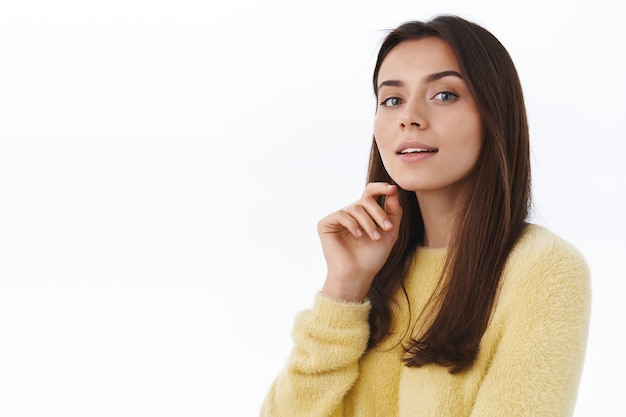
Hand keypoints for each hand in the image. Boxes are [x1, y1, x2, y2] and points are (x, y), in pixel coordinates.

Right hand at [317, 182, 401, 301]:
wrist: (358, 275)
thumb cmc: (373, 257)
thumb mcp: (390, 232)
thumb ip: (394, 211)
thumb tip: (393, 189)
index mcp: (364, 213)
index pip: (371, 192)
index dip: (381, 188)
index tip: (393, 189)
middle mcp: (350, 213)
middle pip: (365, 199)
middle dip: (378, 212)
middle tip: (388, 227)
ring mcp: (338, 218)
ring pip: (355, 208)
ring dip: (368, 223)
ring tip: (374, 238)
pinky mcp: (326, 224)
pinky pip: (341, 214)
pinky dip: (353, 224)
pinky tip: (358, 235)